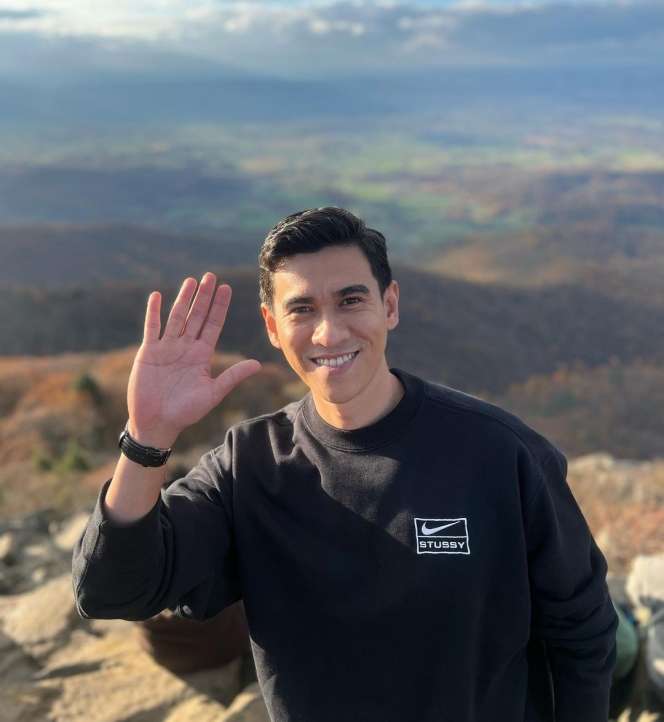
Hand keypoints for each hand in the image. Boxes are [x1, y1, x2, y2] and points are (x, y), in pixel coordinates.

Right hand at [126, 272, 261, 446]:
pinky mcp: (148, 352)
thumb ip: (232, 377)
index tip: (226, 288)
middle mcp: (185, 347)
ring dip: (183, 299)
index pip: (212, 325)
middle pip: (196, 316)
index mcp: (202, 355)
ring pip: (176, 317)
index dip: (219, 307)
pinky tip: (157, 296)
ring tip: (191, 281)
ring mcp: (166, 348)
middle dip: (204, 297)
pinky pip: (152, 328)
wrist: (157, 423)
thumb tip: (257, 365)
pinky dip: (153, 312)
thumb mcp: (212, 393)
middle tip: (210, 276)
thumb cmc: (185, 412)